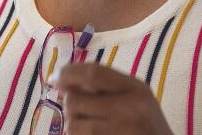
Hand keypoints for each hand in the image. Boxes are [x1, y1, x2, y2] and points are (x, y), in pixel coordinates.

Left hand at [52, 62, 173, 134]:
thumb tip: (62, 80)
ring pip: (73, 125)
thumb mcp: (135, 97)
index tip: (54, 76)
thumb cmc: (147, 124)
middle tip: (76, 108)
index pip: (93, 74)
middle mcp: (129, 109)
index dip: (68, 73)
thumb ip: (105, 86)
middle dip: (69, 104)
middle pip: (76, 100)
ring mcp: (120, 132)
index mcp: (136, 89)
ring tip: (88, 125)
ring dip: (73, 124)